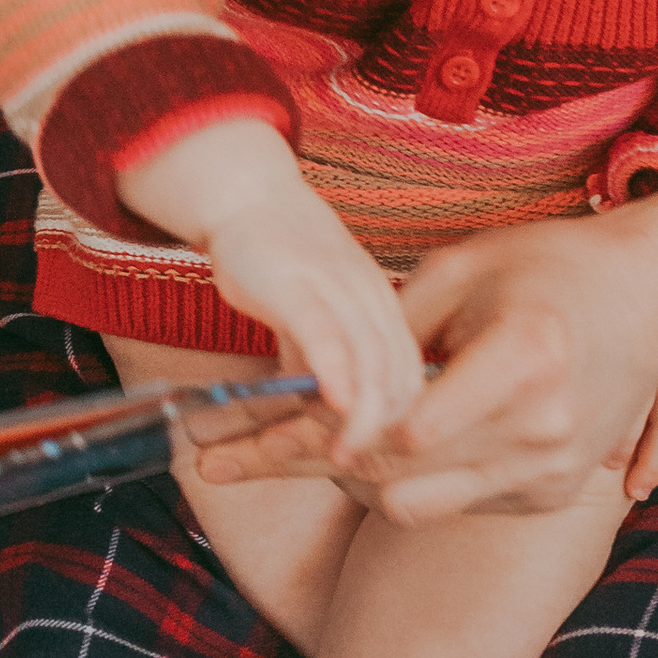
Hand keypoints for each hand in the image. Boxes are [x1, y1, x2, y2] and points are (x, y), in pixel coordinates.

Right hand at [136, 121, 424, 455]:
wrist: (245, 193)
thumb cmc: (277, 255)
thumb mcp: (312, 310)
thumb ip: (322, 356)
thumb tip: (322, 406)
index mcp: (381, 306)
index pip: (411, 376)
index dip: (402, 423)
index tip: (378, 457)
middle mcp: (371, 298)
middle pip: (402, 376)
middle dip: (388, 431)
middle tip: (361, 464)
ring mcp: (338, 289)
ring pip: (371, 363)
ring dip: (364, 417)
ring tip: (345, 453)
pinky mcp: (299, 285)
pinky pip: (326, 337)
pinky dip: (335, 376)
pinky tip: (334, 406)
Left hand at [191, 212, 657, 521]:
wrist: (656, 305)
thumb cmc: (552, 267)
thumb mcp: (466, 267)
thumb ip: (395, 322)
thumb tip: (321, 364)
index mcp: (524, 359)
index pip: (411, 425)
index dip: (330, 436)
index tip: (260, 434)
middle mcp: (543, 430)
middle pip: (396, 473)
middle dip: (300, 464)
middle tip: (220, 456)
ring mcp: (551, 473)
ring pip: (413, 503)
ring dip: (345, 478)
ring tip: (270, 447)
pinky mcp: (549, 495)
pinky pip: (449, 502)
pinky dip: (401, 480)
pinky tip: (356, 445)